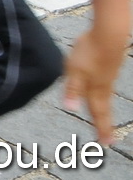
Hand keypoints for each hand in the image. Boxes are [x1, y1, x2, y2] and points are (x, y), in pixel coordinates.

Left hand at [63, 22, 129, 141]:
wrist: (108, 35)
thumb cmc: (90, 54)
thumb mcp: (75, 71)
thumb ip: (73, 90)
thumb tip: (71, 109)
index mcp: (95, 90)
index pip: (98, 114)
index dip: (101, 129)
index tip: (105, 144)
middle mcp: (104, 87)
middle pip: (103, 109)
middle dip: (104, 125)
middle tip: (108, 140)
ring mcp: (108, 77)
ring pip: (105, 98)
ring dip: (104, 110)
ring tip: (103, 118)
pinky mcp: (108, 67)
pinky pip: (105, 86)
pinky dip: (103, 95)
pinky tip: (100, 90)